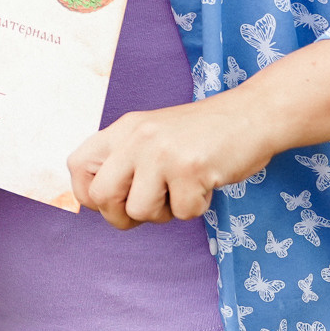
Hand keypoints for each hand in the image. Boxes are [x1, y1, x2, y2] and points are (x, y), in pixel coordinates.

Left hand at [67, 97, 271, 231]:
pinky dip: (197, 207)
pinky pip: (182, 213)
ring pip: (140, 210)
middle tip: (149, 207)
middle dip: (121, 216)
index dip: (89, 195)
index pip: (76, 167)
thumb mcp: (154, 136)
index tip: (114, 201)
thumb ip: (125, 161)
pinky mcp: (190, 168)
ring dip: (165, 213)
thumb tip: (99, 203)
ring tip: (183, 190)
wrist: (253, 115)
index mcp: (123, 129)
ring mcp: (162, 152)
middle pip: (101, 196)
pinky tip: (206, 184)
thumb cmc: (204, 134)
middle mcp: (137, 137)